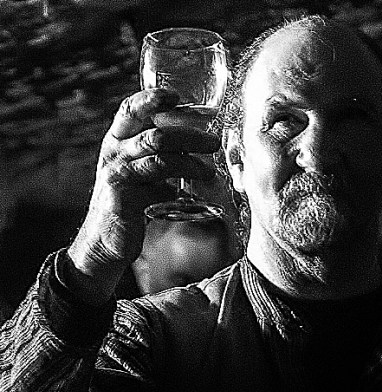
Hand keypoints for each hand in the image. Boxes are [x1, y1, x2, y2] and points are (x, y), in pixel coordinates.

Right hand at [67, 88, 220, 302]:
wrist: (106, 242)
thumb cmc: (130, 209)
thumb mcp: (144, 179)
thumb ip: (162, 163)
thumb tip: (198, 157)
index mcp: (117, 141)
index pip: (130, 108)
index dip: (152, 97)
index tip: (178, 95)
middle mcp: (114, 148)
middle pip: (153, 125)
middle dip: (187, 128)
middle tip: (212, 138)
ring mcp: (116, 166)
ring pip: (157, 143)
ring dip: (190, 148)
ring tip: (212, 156)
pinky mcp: (122, 187)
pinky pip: (157, 169)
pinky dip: (183, 169)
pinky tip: (201, 175)